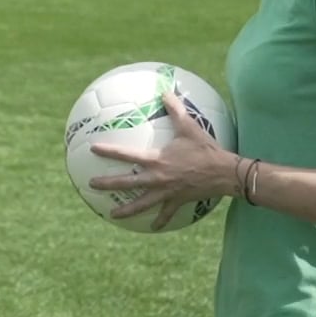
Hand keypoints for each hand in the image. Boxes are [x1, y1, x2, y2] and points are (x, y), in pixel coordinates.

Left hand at [89, 89, 240, 230]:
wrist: (224, 172)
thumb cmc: (205, 149)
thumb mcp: (189, 126)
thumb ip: (175, 109)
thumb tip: (165, 90)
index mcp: (156, 160)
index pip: (126, 155)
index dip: (109, 151)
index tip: (92, 148)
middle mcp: (157, 178)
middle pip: (127, 183)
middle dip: (107, 184)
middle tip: (90, 184)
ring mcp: (166, 192)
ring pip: (142, 204)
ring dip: (126, 210)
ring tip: (112, 215)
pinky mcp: (178, 201)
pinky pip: (166, 213)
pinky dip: (160, 220)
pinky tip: (152, 227)